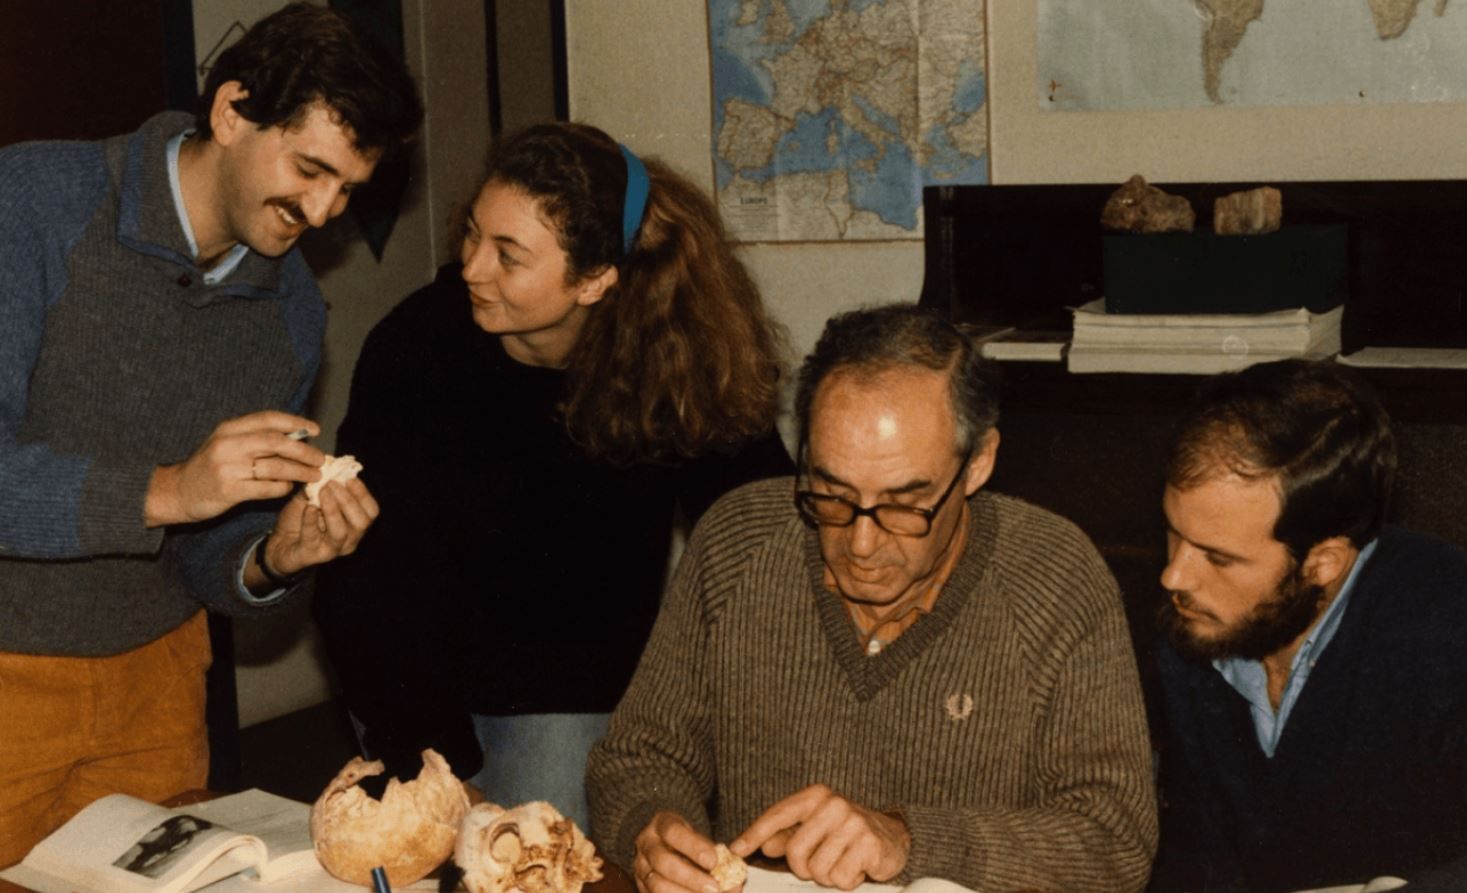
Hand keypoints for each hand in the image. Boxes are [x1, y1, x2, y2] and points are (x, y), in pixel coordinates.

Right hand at [146, 412, 324, 526]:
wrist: (177, 491)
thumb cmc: (211, 466)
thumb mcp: (227, 442)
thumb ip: (256, 436)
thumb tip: (299, 435)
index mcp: (229, 428)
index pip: (269, 419)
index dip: (296, 423)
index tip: (315, 430)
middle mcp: (228, 444)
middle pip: (276, 442)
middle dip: (304, 450)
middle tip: (320, 458)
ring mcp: (228, 468)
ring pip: (275, 467)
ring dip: (300, 471)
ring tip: (314, 475)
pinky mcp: (229, 490)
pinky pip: (267, 488)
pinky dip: (283, 488)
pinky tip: (289, 488)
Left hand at [250, 476, 379, 584]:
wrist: (279, 545)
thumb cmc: (299, 521)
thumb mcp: (312, 499)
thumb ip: (321, 486)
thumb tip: (328, 466)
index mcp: (354, 526)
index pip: (371, 511)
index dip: (364, 494)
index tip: (350, 477)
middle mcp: (348, 541)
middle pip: (362, 522)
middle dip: (349, 499)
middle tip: (332, 483)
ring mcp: (331, 551)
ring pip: (341, 532)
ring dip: (332, 509)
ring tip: (322, 492)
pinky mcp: (311, 555)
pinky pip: (313, 537)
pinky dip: (310, 520)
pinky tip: (308, 507)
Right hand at [632, 811, 723, 892]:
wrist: (662, 843)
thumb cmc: (686, 840)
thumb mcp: (697, 836)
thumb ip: (711, 852)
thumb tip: (734, 876)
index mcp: (661, 824)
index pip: (673, 832)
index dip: (694, 847)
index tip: (713, 861)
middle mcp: (646, 845)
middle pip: (663, 861)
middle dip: (691, 877)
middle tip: (714, 888)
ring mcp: (640, 867)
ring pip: (657, 884)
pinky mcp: (640, 886)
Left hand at [731, 785, 908, 889]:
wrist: (895, 836)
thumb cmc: (848, 832)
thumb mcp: (816, 827)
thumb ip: (789, 834)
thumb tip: (764, 845)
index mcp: (816, 796)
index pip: (778, 815)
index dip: (754, 834)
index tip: (736, 850)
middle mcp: (834, 804)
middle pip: (795, 852)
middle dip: (805, 867)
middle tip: (822, 862)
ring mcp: (853, 823)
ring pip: (818, 870)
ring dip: (828, 876)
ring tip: (842, 863)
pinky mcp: (869, 844)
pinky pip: (840, 878)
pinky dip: (847, 881)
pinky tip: (857, 867)